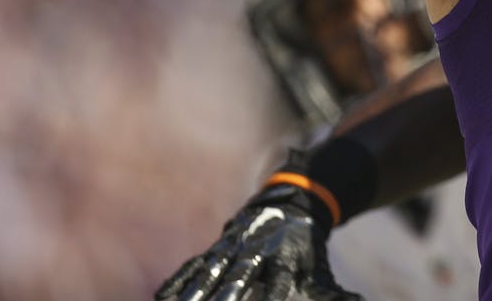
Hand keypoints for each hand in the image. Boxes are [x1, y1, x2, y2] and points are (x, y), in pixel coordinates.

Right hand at [154, 183, 360, 300]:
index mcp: (284, 261)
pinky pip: (194, 266)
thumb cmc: (307, 246)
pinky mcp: (218, 248)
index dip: (269, 300)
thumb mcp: (319, 270)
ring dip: (193, 296)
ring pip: (210, 276)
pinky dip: (178, 281)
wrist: (293, 201)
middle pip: (236, 284)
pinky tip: (161, 298)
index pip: (275, 291)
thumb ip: (331, 294)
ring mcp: (234, 249)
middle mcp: (256, 254)